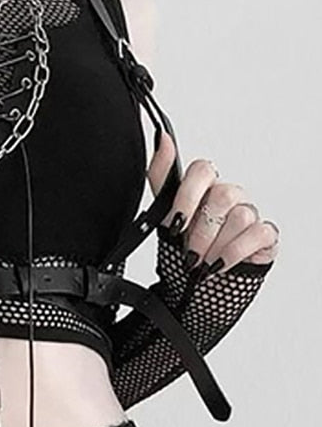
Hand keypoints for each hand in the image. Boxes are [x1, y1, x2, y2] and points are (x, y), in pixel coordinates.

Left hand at [148, 132, 280, 277]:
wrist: (197, 287)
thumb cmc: (184, 248)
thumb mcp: (163, 216)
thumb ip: (161, 177)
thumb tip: (161, 139)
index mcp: (204, 188)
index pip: (203, 170)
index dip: (188, 196)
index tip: (176, 222)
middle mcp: (228, 197)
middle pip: (223, 195)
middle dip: (201, 231)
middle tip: (189, 252)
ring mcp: (248, 213)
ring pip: (240, 216)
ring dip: (216, 245)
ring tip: (203, 262)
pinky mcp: (265, 234)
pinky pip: (257, 233)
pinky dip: (234, 252)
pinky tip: (220, 263)